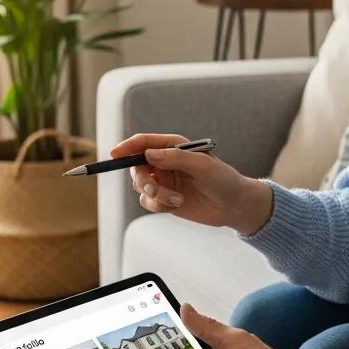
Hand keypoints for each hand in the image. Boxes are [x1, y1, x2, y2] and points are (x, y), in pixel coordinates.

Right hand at [110, 133, 271, 235]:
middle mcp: (165, 162)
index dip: (127, 146)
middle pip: (136, 166)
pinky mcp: (164, 199)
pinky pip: (148, 202)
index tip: (115, 154)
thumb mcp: (202, 165)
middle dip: (142, 179)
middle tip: (153, 188)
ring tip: (177, 199)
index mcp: (173, 146)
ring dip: (155, 195)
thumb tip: (149, 154)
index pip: (144, 142)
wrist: (233, 206)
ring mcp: (164, 181)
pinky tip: (177, 204)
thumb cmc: (222, 179)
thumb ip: (175, 158)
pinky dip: (158, 205)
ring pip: (141, 186)